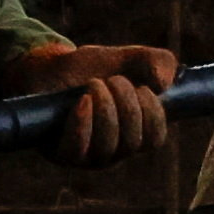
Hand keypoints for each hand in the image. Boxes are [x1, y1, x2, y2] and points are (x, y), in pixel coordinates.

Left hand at [0, 42, 179, 167]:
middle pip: (133, 142)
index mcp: (134, 132)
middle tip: (113, 80)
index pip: (155, 139)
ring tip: (94, 84)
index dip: (153, 114)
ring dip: (106, 110)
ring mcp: (88, 155)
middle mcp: (114, 150)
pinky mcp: (63, 153)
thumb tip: (164, 84)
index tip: (143, 87)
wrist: (49, 68)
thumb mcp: (129, 57)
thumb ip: (157, 61)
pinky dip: (83, 123)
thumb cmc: (91, 68)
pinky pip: (77, 149)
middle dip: (127, 105)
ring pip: (108, 147)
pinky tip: (83, 101)